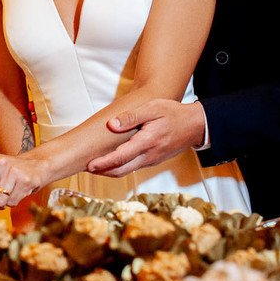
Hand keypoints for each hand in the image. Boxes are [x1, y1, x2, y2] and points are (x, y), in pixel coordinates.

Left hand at [85, 100, 205, 176]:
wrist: (194, 126)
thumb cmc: (173, 114)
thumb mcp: (152, 109)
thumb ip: (131, 117)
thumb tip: (112, 125)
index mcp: (147, 142)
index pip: (121, 157)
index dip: (104, 163)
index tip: (90, 165)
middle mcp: (148, 156)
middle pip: (121, 170)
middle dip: (102, 171)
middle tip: (85, 168)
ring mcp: (151, 160)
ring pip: (127, 170)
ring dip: (110, 171)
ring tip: (94, 167)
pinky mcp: (153, 160)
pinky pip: (133, 167)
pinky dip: (120, 167)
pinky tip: (111, 162)